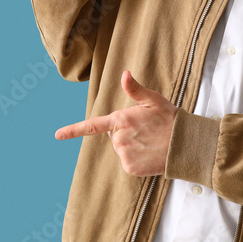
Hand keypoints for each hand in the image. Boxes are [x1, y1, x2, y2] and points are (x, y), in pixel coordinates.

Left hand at [55, 70, 175, 176]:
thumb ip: (135, 89)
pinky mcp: (130, 168)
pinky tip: (149, 153)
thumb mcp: (154, 100)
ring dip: (131, 146)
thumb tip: (124, 73)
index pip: (92, 126)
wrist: (185, 145)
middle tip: (145, 130)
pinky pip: (127, 162)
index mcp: (121, 119)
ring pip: (121, 149)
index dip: (73, 130)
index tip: (57, 134)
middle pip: (113, 136)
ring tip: (149, 141)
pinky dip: (136, 159)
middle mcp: (119, 138)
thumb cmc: (170, 119)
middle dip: (125, 133)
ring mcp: (124, 154)